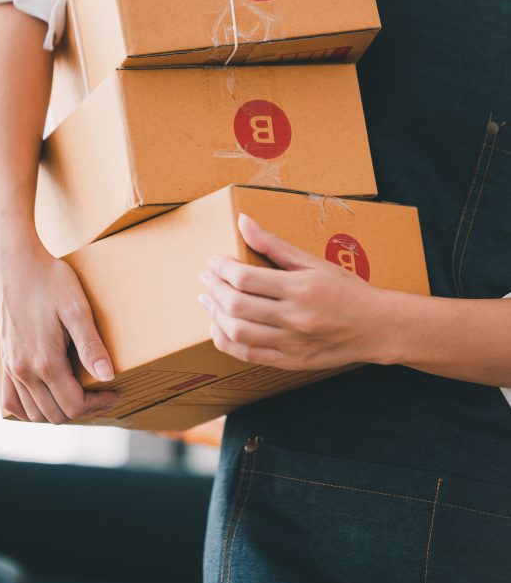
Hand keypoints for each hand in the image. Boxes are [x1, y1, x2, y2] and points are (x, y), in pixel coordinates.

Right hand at [0, 234, 118, 423]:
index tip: (114, 392)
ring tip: (79, 397)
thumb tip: (108, 376)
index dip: (98, 404)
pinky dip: (29, 409)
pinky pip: (10, 400)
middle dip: (83, 410)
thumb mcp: (77, 309)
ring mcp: (11, 367)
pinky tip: (45, 399)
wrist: (16, 263)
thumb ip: (91, 346)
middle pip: (56, 414)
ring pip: (34, 413)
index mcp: (45, 362)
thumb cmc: (50, 280)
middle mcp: (24, 371)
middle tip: (102, 394)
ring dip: (59, 411)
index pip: (74, 405)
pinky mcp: (5, 360)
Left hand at [197, 213, 391, 370]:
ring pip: (237, 331)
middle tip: (206, 277)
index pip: (245, 278)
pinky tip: (218, 326)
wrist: (376, 328)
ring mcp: (290, 343)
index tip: (214, 260)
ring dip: (214, 313)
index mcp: (300, 289)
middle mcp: (294, 318)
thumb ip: (274, 244)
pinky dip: (225, 340)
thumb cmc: (346, 290)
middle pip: (236, 304)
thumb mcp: (313, 262)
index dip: (222, 268)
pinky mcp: (289, 361)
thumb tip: (243, 221)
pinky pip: (246, 354)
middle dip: (213, 288)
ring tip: (208, 299)